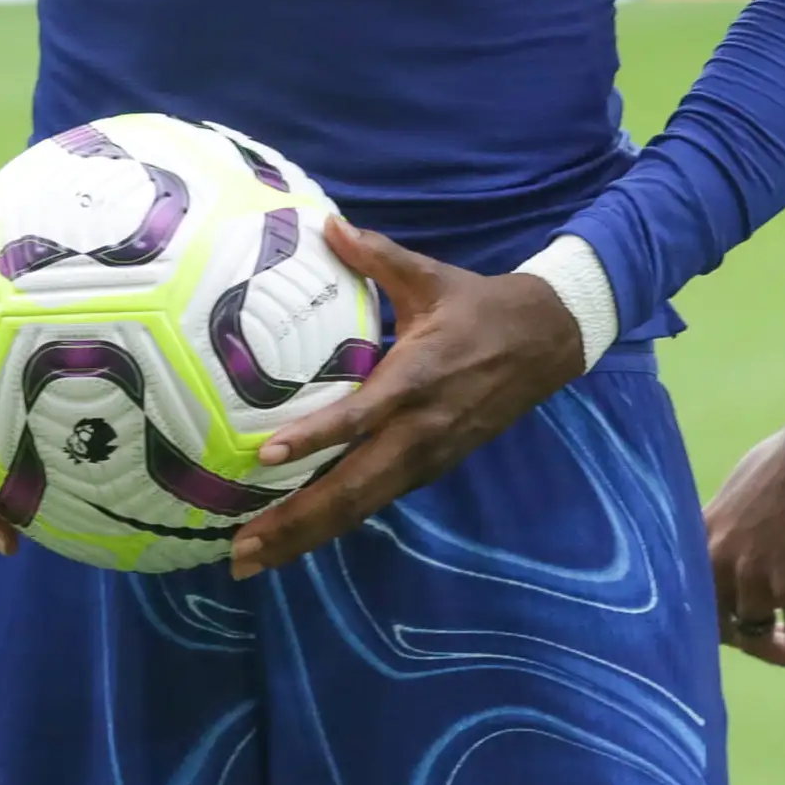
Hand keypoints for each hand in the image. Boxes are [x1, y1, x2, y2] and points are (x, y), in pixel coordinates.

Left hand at [225, 220, 583, 580]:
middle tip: (240, 550)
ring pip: (360, 506)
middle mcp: (419, 430)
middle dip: (294, 521)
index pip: (361, 416)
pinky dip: (334, 523)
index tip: (265, 453)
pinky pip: (375, 502)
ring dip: (306, 536)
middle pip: (352, 487)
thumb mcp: (428, 276)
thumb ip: (376, 255)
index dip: (315, 436)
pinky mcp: (431, 469)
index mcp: (416, 378)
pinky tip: (294, 539)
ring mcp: (427, 457)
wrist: (544, 342)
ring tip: (252, 559)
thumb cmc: (477, 306)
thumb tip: (327, 224)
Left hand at [702, 419, 784, 682]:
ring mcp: (757, 574)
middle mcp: (721, 557)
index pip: (690, 594)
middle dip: (747, 638)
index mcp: (705, 532)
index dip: (713, 617)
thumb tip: (741, 537)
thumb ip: (735, 521)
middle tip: (778, 641)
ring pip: (760, 637)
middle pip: (719, 625)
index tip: (740, 623)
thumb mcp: (746, 484)